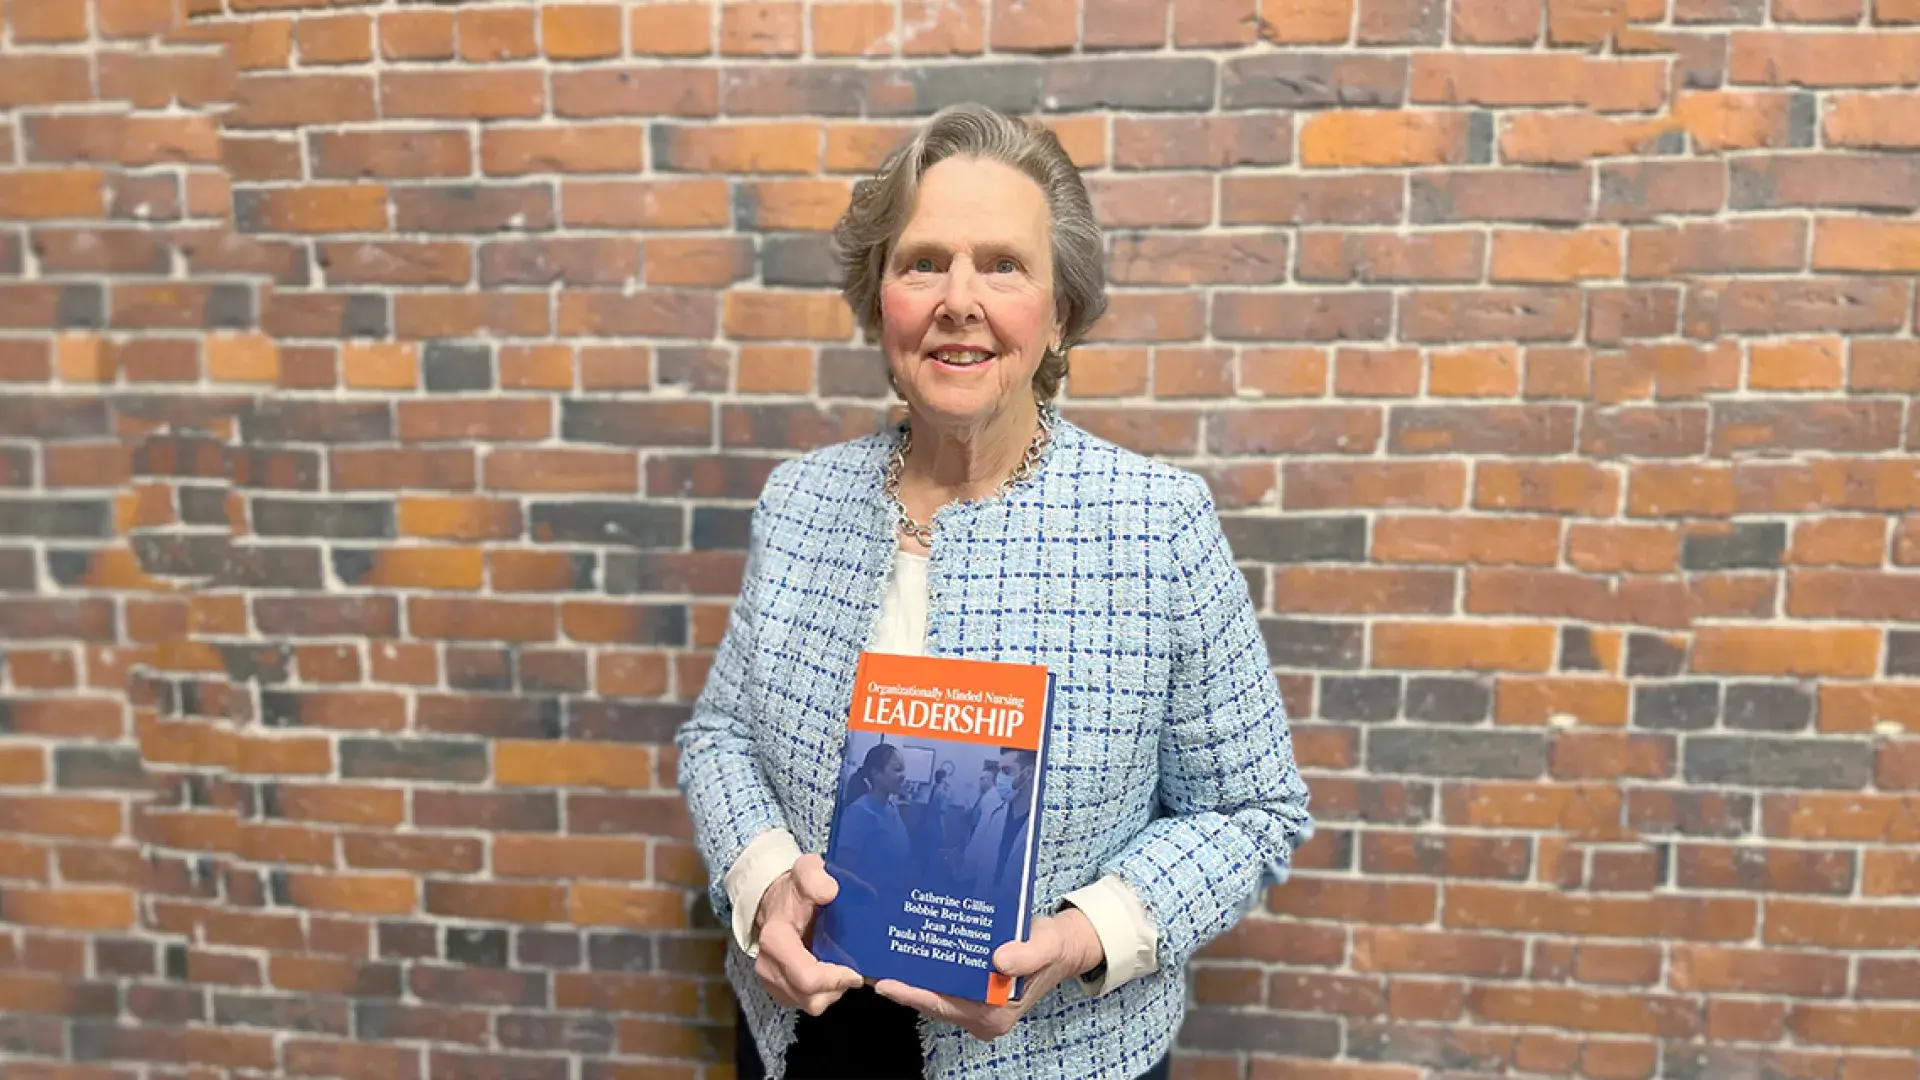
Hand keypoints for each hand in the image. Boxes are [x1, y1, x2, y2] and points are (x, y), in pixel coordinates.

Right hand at [752, 854, 863, 1014]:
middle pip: (812, 997)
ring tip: (842, 967)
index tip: (856, 969)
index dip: (836, 978)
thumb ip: (815, 877)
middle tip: (854, 967)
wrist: (775, 901)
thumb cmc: (794, 889)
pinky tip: (831, 971)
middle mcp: (769, 966)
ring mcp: (773, 981)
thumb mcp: (806, 871)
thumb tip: (830, 892)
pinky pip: (807, 1002)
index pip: (807, 977)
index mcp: (776, 940)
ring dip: (832, 991)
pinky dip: (824, 992)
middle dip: (837, 986)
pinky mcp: (780, 990)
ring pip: (811, 1004)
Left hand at [874, 907, 1103, 1041]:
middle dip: (904, 986)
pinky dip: (926, 972)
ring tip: (880, 960)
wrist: (1063, 946)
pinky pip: (943, 985)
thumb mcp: (1045, 946)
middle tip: (870, 969)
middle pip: (934, 1002)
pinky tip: (906, 954)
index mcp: (996, 1014)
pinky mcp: (974, 993)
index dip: (914, 995)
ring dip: (912, 978)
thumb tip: (999, 960)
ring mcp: (976, 1006)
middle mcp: (983, 1016)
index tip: (886, 983)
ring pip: (935, 994)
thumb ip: (1026, 955)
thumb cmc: (1053, 947)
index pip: (946, 1005)